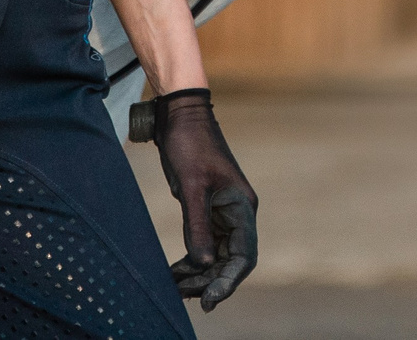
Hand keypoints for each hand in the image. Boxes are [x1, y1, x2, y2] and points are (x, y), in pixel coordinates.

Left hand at [150, 88, 256, 308]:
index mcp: (242, 207)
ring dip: (198, 273)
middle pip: (229, 260)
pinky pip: (204, 243)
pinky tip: (174, 272)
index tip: (209, 300)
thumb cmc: (189, 146)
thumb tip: (202, 265)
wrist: (181, 116)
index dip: (228, 281)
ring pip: (216, 255)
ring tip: (174, 288)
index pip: (243, 256)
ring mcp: (223, 212)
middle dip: (208, 280)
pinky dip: (191, 260)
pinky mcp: (208, 209)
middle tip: (182, 296)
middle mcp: (238, 213)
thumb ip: (198, 226)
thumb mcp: (191, 187)